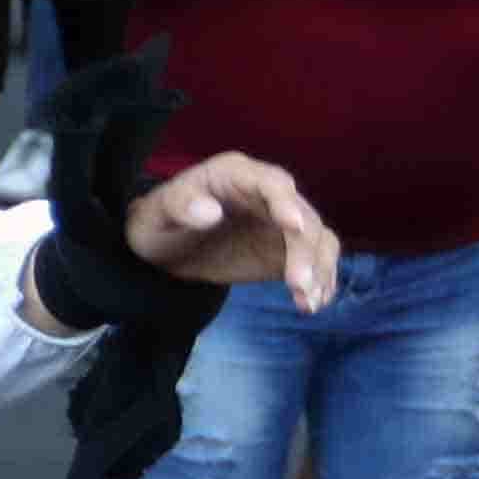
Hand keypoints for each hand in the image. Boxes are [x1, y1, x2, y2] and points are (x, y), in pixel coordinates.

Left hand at [123, 150, 340, 310]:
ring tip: (307, 302)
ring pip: (317, 238)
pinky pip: (317, 260)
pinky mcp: (288, 249)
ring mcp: (282, 221)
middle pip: (302, 215)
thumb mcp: (157, 214)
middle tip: (298, 285)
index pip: (270, 183)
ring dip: (319, 269)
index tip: (295, 228)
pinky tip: (311, 304)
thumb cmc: (159, 223)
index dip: (285, 203)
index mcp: (236, 174)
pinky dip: (320, 280)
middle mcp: (268, 193)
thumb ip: (179, 205)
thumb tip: (210, 210)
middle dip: (306, 250)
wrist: (166, 249)